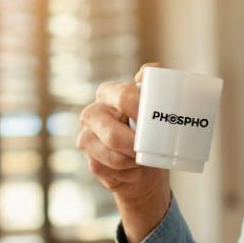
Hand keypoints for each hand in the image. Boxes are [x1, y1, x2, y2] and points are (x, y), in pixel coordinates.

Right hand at [76, 64, 170, 242]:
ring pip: (113, 156)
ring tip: (145, 160)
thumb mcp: (156, 106)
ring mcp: (87, 139)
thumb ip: (153, 85)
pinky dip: (130, 174)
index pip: (122, 95)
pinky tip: (135, 171)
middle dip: (135, 145)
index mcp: (108, 94)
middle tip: (152, 149)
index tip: (155, 121)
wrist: (146, 165)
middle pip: (112, 134)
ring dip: (134, 162)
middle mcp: (92, 114)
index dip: (140, 108)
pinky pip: (112, 172)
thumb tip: (154, 68)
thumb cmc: (152, 131)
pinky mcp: (91, 163)